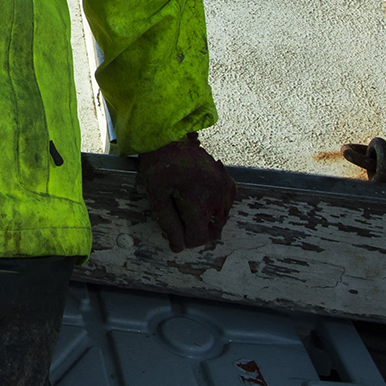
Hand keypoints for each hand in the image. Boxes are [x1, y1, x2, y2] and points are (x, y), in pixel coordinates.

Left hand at [138, 132, 235, 251]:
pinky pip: (225, 208)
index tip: (173, 231)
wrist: (170, 138)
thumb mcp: (156, 196)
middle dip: (195, 231)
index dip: (184, 239)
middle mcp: (217, 196)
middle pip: (212, 232)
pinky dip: (213, 209)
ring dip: (204, 221)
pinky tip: (198, 198)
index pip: (199, 238)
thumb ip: (168, 223)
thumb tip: (178, 247)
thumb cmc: (159, 166)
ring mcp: (225, 189)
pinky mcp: (229, 183)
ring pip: (220, 222)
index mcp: (198, 200)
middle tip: (178, 217)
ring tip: (186, 204)